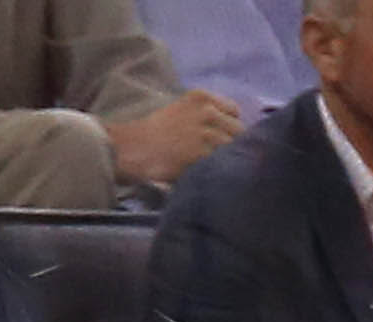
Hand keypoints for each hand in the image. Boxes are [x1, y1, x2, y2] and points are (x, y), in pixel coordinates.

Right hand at [107, 90, 244, 189]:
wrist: (134, 149)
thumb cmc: (156, 134)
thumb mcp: (181, 111)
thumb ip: (207, 115)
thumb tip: (235, 131)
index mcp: (202, 97)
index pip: (235, 112)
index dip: (230, 128)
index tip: (219, 139)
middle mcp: (208, 111)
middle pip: (239, 131)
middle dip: (232, 144)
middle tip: (218, 156)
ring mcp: (207, 132)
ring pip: (235, 149)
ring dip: (229, 159)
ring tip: (214, 166)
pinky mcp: (204, 153)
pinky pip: (225, 163)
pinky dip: (222, 170)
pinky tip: (209, 172)